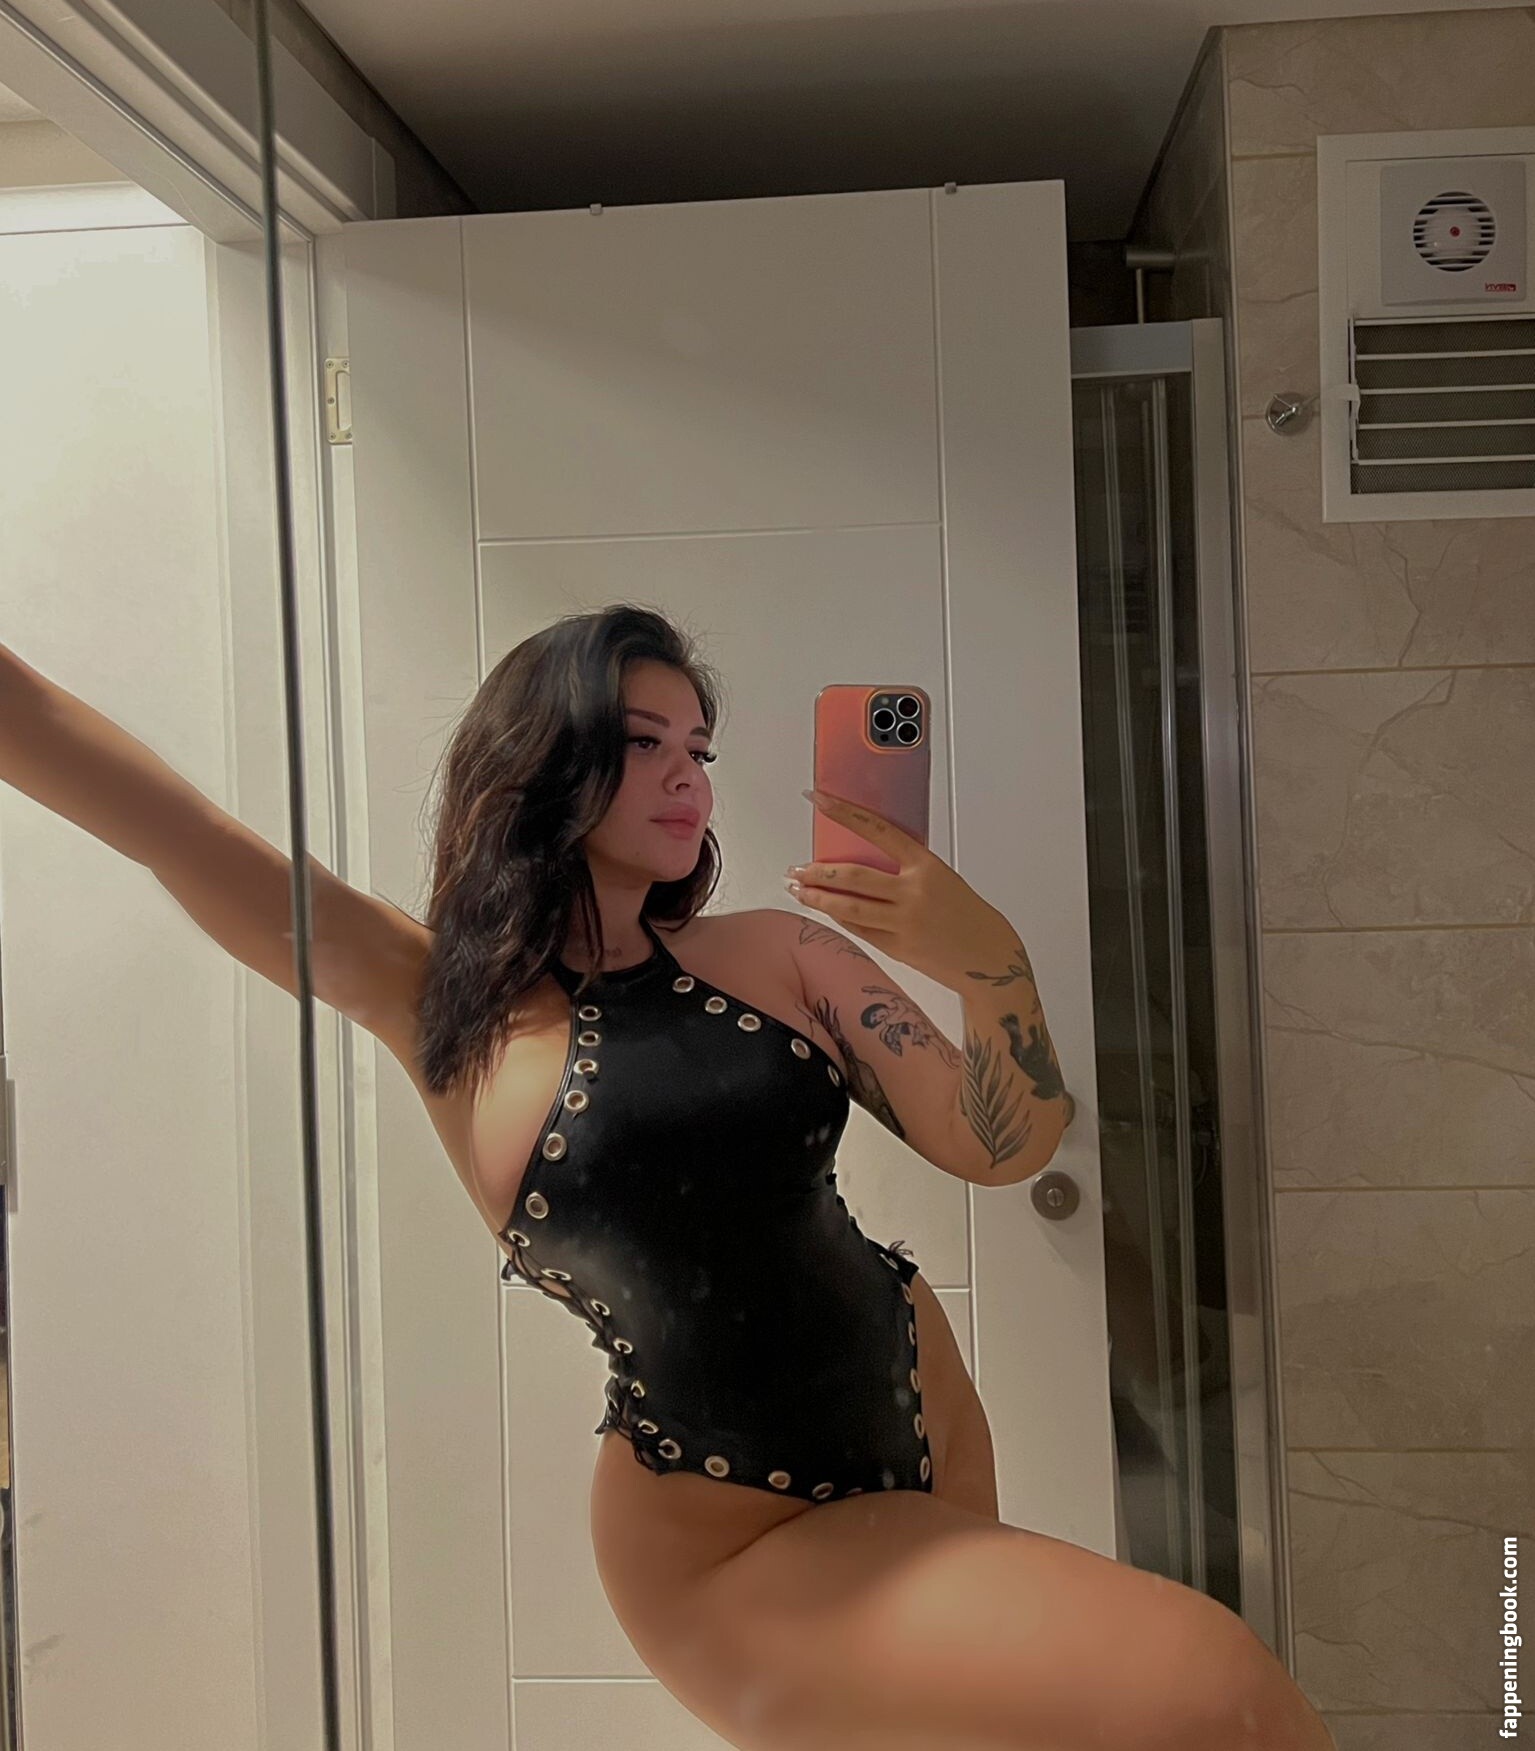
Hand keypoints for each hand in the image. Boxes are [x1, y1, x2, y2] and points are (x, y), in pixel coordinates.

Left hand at [786, 788, 1012, 989]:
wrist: (988, 959)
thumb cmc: (967, 916)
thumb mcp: (941, 879)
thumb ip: (905, 869)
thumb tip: (864, 859)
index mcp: (926, 866)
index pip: (877, 830)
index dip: (845, 813)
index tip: (820, 800)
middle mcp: (913, 893)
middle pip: (853, 876)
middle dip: (817, 872)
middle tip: (796, 868)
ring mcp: (903, 923)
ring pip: (848, 908)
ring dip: (818, 898)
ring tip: (799, 891)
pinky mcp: (897, 949)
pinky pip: (859, 929)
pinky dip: (839, 918)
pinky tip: (827, 911)